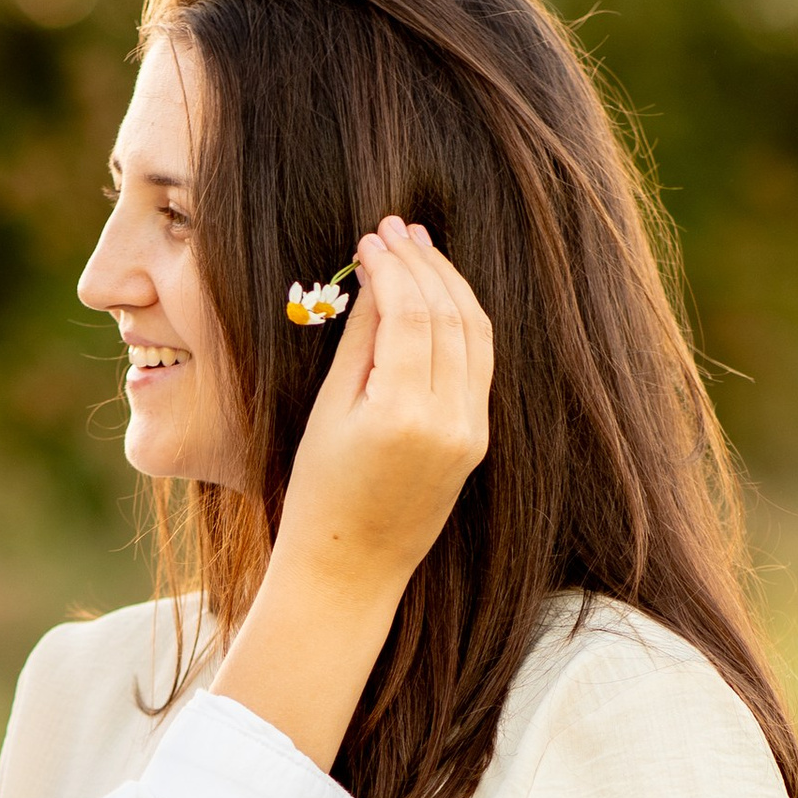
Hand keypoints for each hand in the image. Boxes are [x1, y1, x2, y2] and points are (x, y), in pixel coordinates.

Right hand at [209, 217, 493, 770]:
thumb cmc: (320, 493)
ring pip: (474, 334)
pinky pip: (478, 363)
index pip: (410, 314)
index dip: (394, 267)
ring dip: (449, 284)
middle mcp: (448, 423)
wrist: (350, 570)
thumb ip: (360, 343)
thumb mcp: (328, 412)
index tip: (373, 236)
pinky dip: (462, 321)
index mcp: (403, 415)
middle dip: (424, 264)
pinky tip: (439, 296)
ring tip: (420, 248)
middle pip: (449, 316)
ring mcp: (470, 433)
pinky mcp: (477, 441)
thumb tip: (378, 278)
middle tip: (398, 227)